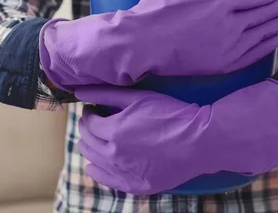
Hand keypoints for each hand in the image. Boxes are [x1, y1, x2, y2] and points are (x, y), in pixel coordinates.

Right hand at [39, 0, 277, 91]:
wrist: (142, 43)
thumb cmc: (158, 7)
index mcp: (221, 2)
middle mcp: (230, 26)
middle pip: (264, 15)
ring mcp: (228, 48)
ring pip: (262, 35)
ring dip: (276, 24)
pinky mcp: (223, 66)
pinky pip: (254, 55)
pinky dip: (267, 46)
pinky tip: (273, 39)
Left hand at [75, 81, 277, 194]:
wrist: (199, 139)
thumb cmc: (171, 113)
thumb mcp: (138, 98)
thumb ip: (105, 94)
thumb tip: (78, 91)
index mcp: (112, 131)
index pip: (88, 123)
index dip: (90, 114)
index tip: (95, 110)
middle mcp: (114, 155)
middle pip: (87, 143)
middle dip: (89, 130)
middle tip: (97, 122)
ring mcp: (125, 173)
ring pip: (94, 161)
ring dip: (92, 148)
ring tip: (101, 139)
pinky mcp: (137, 186)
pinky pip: (108, 181)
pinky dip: (99, 171)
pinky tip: (99, 165)